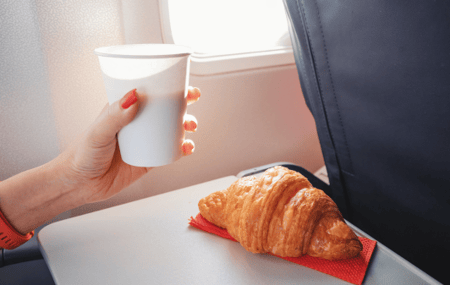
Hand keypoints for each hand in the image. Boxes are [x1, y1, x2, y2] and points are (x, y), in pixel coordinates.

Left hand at [55, 87, 200, 203]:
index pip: (148, 92)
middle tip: (192, 100)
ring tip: (190, 126)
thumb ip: (116, 115)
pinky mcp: (149, 160)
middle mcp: (136, 124)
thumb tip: (135, 96)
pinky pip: (170, 152)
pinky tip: (187, 148)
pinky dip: (182, 149)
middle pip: (165, 109)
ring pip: (171, 129)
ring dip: (186, 125)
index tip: (181, 82)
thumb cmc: (81, 155)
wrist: (79, 185)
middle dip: (183, 102)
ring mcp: (144, 142)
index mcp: (123, 111)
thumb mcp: (98, 132)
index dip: (166, 86)